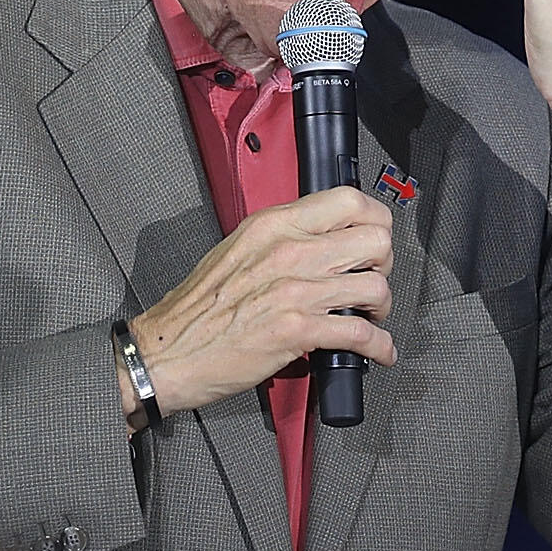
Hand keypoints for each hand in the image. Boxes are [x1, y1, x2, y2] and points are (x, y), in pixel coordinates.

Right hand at [125, 186, 397, 418]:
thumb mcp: (237, 249)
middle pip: (374, 240)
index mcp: (273, 224)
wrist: (167, 350)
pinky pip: (361, 334)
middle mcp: (289, 251)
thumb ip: (279, 238)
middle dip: (383, 262)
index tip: (375, 236)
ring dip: (382, 306)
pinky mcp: (297, 331)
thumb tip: (319, 238)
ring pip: (375, 286)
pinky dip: (379, 346)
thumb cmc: (197, 307)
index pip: (348, 200)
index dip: (375, 219)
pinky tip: (378, 351)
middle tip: (372, 276)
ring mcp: (295, 290)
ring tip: (371, 315)